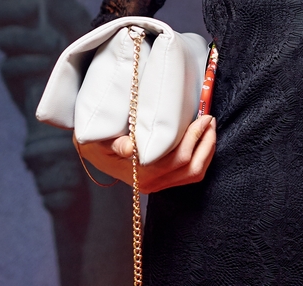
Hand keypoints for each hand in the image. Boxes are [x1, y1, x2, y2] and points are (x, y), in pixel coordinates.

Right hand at [75, 115, 216, 193]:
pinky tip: (203, 140)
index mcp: (141, 173)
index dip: (194, 138)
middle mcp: (152, 183)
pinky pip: (190, 175)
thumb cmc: (98, 142)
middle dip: (206, 143)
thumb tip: (128, 147)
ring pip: (194, 174)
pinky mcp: (163, 182)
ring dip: (207, 151)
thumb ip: (114, 144)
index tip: (203, 118)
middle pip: (191, 169)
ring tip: (210, 128)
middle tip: (210, 119)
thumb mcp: (100, 140)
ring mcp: (159, 185)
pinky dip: (202, 157)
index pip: (177, 159)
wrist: (92, 153)